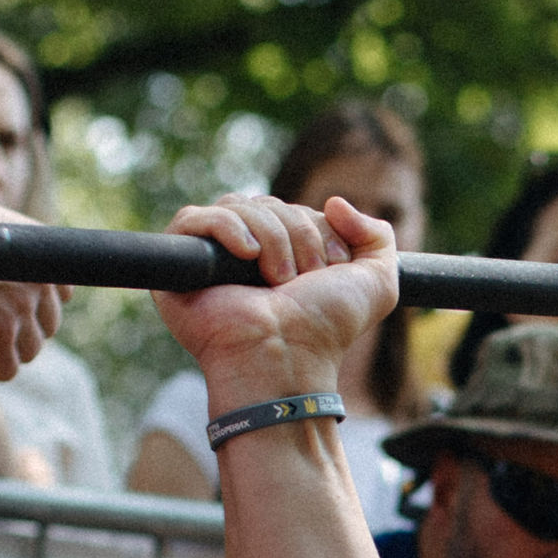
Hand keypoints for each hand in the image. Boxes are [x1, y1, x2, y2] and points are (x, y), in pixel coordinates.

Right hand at [0, 194, 65, 380]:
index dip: (32, 307)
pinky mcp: (1, 331)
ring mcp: (21, 302)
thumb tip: (29, 275)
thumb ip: (5, 244)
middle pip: (47, 326)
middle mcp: (37, 271)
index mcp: (36, 244)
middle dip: (14, 331)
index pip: (62, 291)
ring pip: (30, 350)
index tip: (1, 307)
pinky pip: (8, 369)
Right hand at [154, 192, 402, 398]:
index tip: (328, 271)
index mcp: (283, 254)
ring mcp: (211, 257)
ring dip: (271, 240)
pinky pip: (195, 216)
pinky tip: (246, 257)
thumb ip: (377, 236)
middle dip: (297, 236)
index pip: (295, 209)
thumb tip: (335, 202)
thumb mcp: (376, 282)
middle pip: (269, 204)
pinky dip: (227, 229)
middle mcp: (246, 253)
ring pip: (240, 206)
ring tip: (276, 281)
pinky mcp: (179, 264)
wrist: (288, 355)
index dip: (318, 231)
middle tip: (301, 281)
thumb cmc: (326, 328)